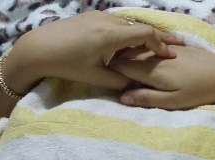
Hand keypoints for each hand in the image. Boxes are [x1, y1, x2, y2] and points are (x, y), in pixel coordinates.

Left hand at [5, 11, 182, 93]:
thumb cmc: (67, 65)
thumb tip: (134, 87)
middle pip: (140, 27)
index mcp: (111, 36)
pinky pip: (116, 23)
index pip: (145, 35)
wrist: (39, 48)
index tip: (171, 55)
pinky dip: (128, 32)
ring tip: (155, 47)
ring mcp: (99, 16)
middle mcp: (108, 21)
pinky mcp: (91, 17)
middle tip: (174, 45)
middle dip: (158, 37)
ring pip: (128, 25)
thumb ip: (118, 82)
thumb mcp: (95, 77)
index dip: (161, 45)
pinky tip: (132, 43)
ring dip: (142, 36)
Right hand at [109, 45, 214, 108]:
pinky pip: (154, 48)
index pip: (122, 66)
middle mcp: (155, 56)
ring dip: (132, 57)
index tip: (109, 79)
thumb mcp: (171, 102)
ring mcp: (166, 51)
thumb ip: (146, 99)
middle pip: (129, 55)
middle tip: (115, 76)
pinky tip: (148, 62)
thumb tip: (122, 98)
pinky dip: (146, 53)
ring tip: (129, 71)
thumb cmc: (198, 93)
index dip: (112, 71)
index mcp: (151, 70)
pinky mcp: (177, 48)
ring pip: (141, 50)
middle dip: (119, 63)